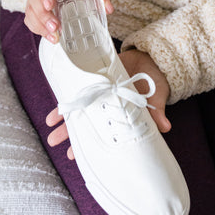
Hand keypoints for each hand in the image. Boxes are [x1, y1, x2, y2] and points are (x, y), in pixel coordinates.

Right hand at [24, 0, 113, 42]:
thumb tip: (109, 9)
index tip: (50, 6)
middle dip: (43, 15)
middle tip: (56, 28)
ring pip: (30, 10)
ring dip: (40, 25)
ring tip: (54, 37)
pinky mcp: (33, 4)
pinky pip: (29, 17)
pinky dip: (37, 28)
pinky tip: (49, 36)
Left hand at [45, 49, 170, 159]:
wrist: (150, 58)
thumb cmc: (155, 81)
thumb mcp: (157, 96)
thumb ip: (157, 112)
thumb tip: (165, 127)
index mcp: (119, 116)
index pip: (101, 135)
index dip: (87, 146)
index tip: (74, 156)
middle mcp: (106, 109)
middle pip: (85, 125)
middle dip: (68, 135)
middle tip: (52, 142)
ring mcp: (99, 95)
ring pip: (78, 109)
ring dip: (63, 119)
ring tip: (49, 127)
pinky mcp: (94, 79)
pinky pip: (77, 89)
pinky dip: (67, 97)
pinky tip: (55, 105)